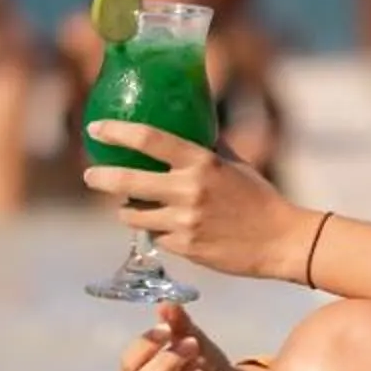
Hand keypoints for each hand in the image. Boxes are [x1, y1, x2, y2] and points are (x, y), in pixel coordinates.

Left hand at [85, 122, 309, 282]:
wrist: (280, 240)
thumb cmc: (258, 197)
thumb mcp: (233, 164)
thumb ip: (207, 146)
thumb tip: (189, 122)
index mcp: (201, 161)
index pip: (149, 139)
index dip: (117, 132)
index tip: (96, 128)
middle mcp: (188, 190)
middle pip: (128, 181)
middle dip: (101, 178)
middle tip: (90, 175)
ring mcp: (185, 222)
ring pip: (134, 214)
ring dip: (127, 209)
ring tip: (129, 205)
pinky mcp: (185, 248)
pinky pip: (156, 236)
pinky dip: (155, 230)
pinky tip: (164, 226)